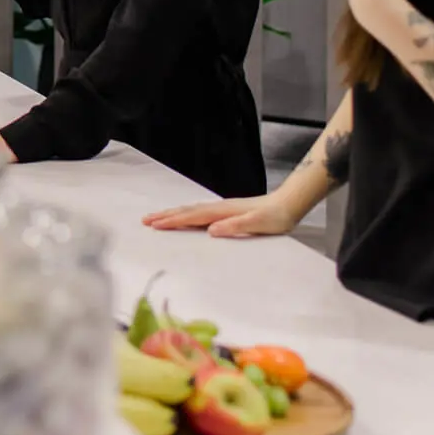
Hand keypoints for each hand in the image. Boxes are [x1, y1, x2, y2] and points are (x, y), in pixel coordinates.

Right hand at [143, 193, 299, 238]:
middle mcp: (219, 208)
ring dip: (172, 214)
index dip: (173, 221)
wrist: (288, 204)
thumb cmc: (275, 217)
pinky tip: (184, 217)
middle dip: (165, 215)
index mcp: (223, 212)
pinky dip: (185, 214)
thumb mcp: (258, 224)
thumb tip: (211, 230)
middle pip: (186, 211)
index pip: (193, 217)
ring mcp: (222, 209)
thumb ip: (236, 226)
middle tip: (145, 220)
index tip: (155, 225)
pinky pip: (199, 213)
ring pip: (191, 210)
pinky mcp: (226, 212)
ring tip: (157, 218)